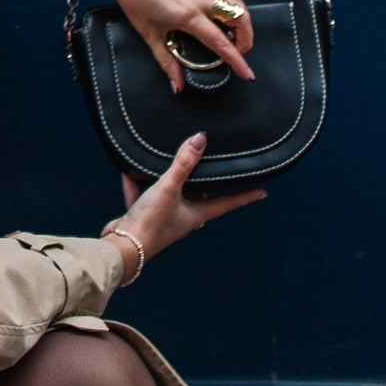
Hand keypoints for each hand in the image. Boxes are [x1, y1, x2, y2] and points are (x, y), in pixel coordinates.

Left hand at [55, 0, 254, 91]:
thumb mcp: (150, 35)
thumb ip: (167, 62)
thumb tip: (177, 85)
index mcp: (187, 15)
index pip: (221, 42)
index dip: (237, 60)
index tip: (246, 73)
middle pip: (240, 20)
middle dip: (246, 41)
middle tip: (238, 54)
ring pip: (238, 4)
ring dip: (243, 23)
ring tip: (235, 37)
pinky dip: (235, 6)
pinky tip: (227, 16)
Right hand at [110, 133, 266, 265]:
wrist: (123, 246)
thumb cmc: (150, 222)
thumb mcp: (169, 188)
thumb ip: (183, 164)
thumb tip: (200, 139)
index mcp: (197, 214)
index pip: (227, 203)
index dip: (245, 196)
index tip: (262, 192)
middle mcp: (185, 218)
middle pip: (200, 197)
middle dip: (203, 183)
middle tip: (211, 169)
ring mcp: (165, 219)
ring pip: (172, 196)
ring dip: (168, 182)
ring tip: (166, 166)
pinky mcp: (146, 218)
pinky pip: (146, 198)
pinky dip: (138, 186)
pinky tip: (130, 175)